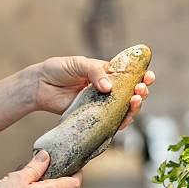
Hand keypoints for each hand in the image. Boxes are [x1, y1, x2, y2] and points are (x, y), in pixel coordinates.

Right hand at [0, 151, 80, 187]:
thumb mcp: (20, 177)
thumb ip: (35, 166)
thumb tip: (45, 156)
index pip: (75, 183)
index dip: (77, 172)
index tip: (72, 163)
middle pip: (62, 187)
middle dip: (55, 174)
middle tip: (43, 164)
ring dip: (42, 183)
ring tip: (26, 175)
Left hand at [34, 56, 155, 129]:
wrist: (40, 86)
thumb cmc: (58, 70)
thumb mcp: (78, 64)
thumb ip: (94, 72)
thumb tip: (108, 88)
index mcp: (107, 73)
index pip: (129, 75)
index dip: (141, 76)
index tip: (149, 77)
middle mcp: (106, 89)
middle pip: (130, 94)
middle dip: (140, 93)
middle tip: (140, 91)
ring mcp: (100, 104)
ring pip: (123, 110)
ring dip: (133, 108)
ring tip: (134, 102)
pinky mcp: (92, 117)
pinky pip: (109, 122)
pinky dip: (119, 123)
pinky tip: (124, 121)